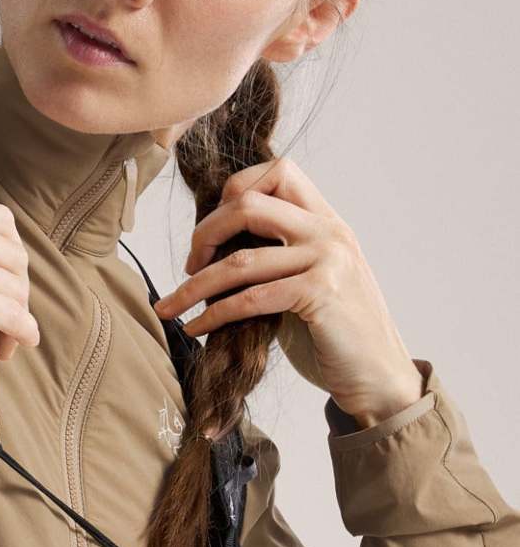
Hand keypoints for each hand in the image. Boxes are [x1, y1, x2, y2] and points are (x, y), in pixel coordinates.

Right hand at [0, 188, 40, 382]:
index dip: (11, 256)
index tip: (4, 283)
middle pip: (12, 254)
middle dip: (17, 289)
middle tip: (7, 318)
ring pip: (14, 286)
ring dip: (17, 316)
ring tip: (5, 339)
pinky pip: (9, 314)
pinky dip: (20, 331)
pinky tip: (13, 345)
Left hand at [151, 155, 423, 427]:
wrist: (377, 375)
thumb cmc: (334, 332)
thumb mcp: (309, 278)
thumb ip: (278, 254)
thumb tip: (213, 248)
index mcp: (326, 220)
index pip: (277, 171)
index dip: (233, 193)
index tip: (212, 234)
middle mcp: (329, 231)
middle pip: (248, 204)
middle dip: (204, 235)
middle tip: (188, 266)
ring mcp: (328, 260)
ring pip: (240, 259)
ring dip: (194, 286)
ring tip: (170, 307)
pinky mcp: (320, 294)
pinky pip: (250, 298)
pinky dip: (214, 315)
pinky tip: (196, 328)